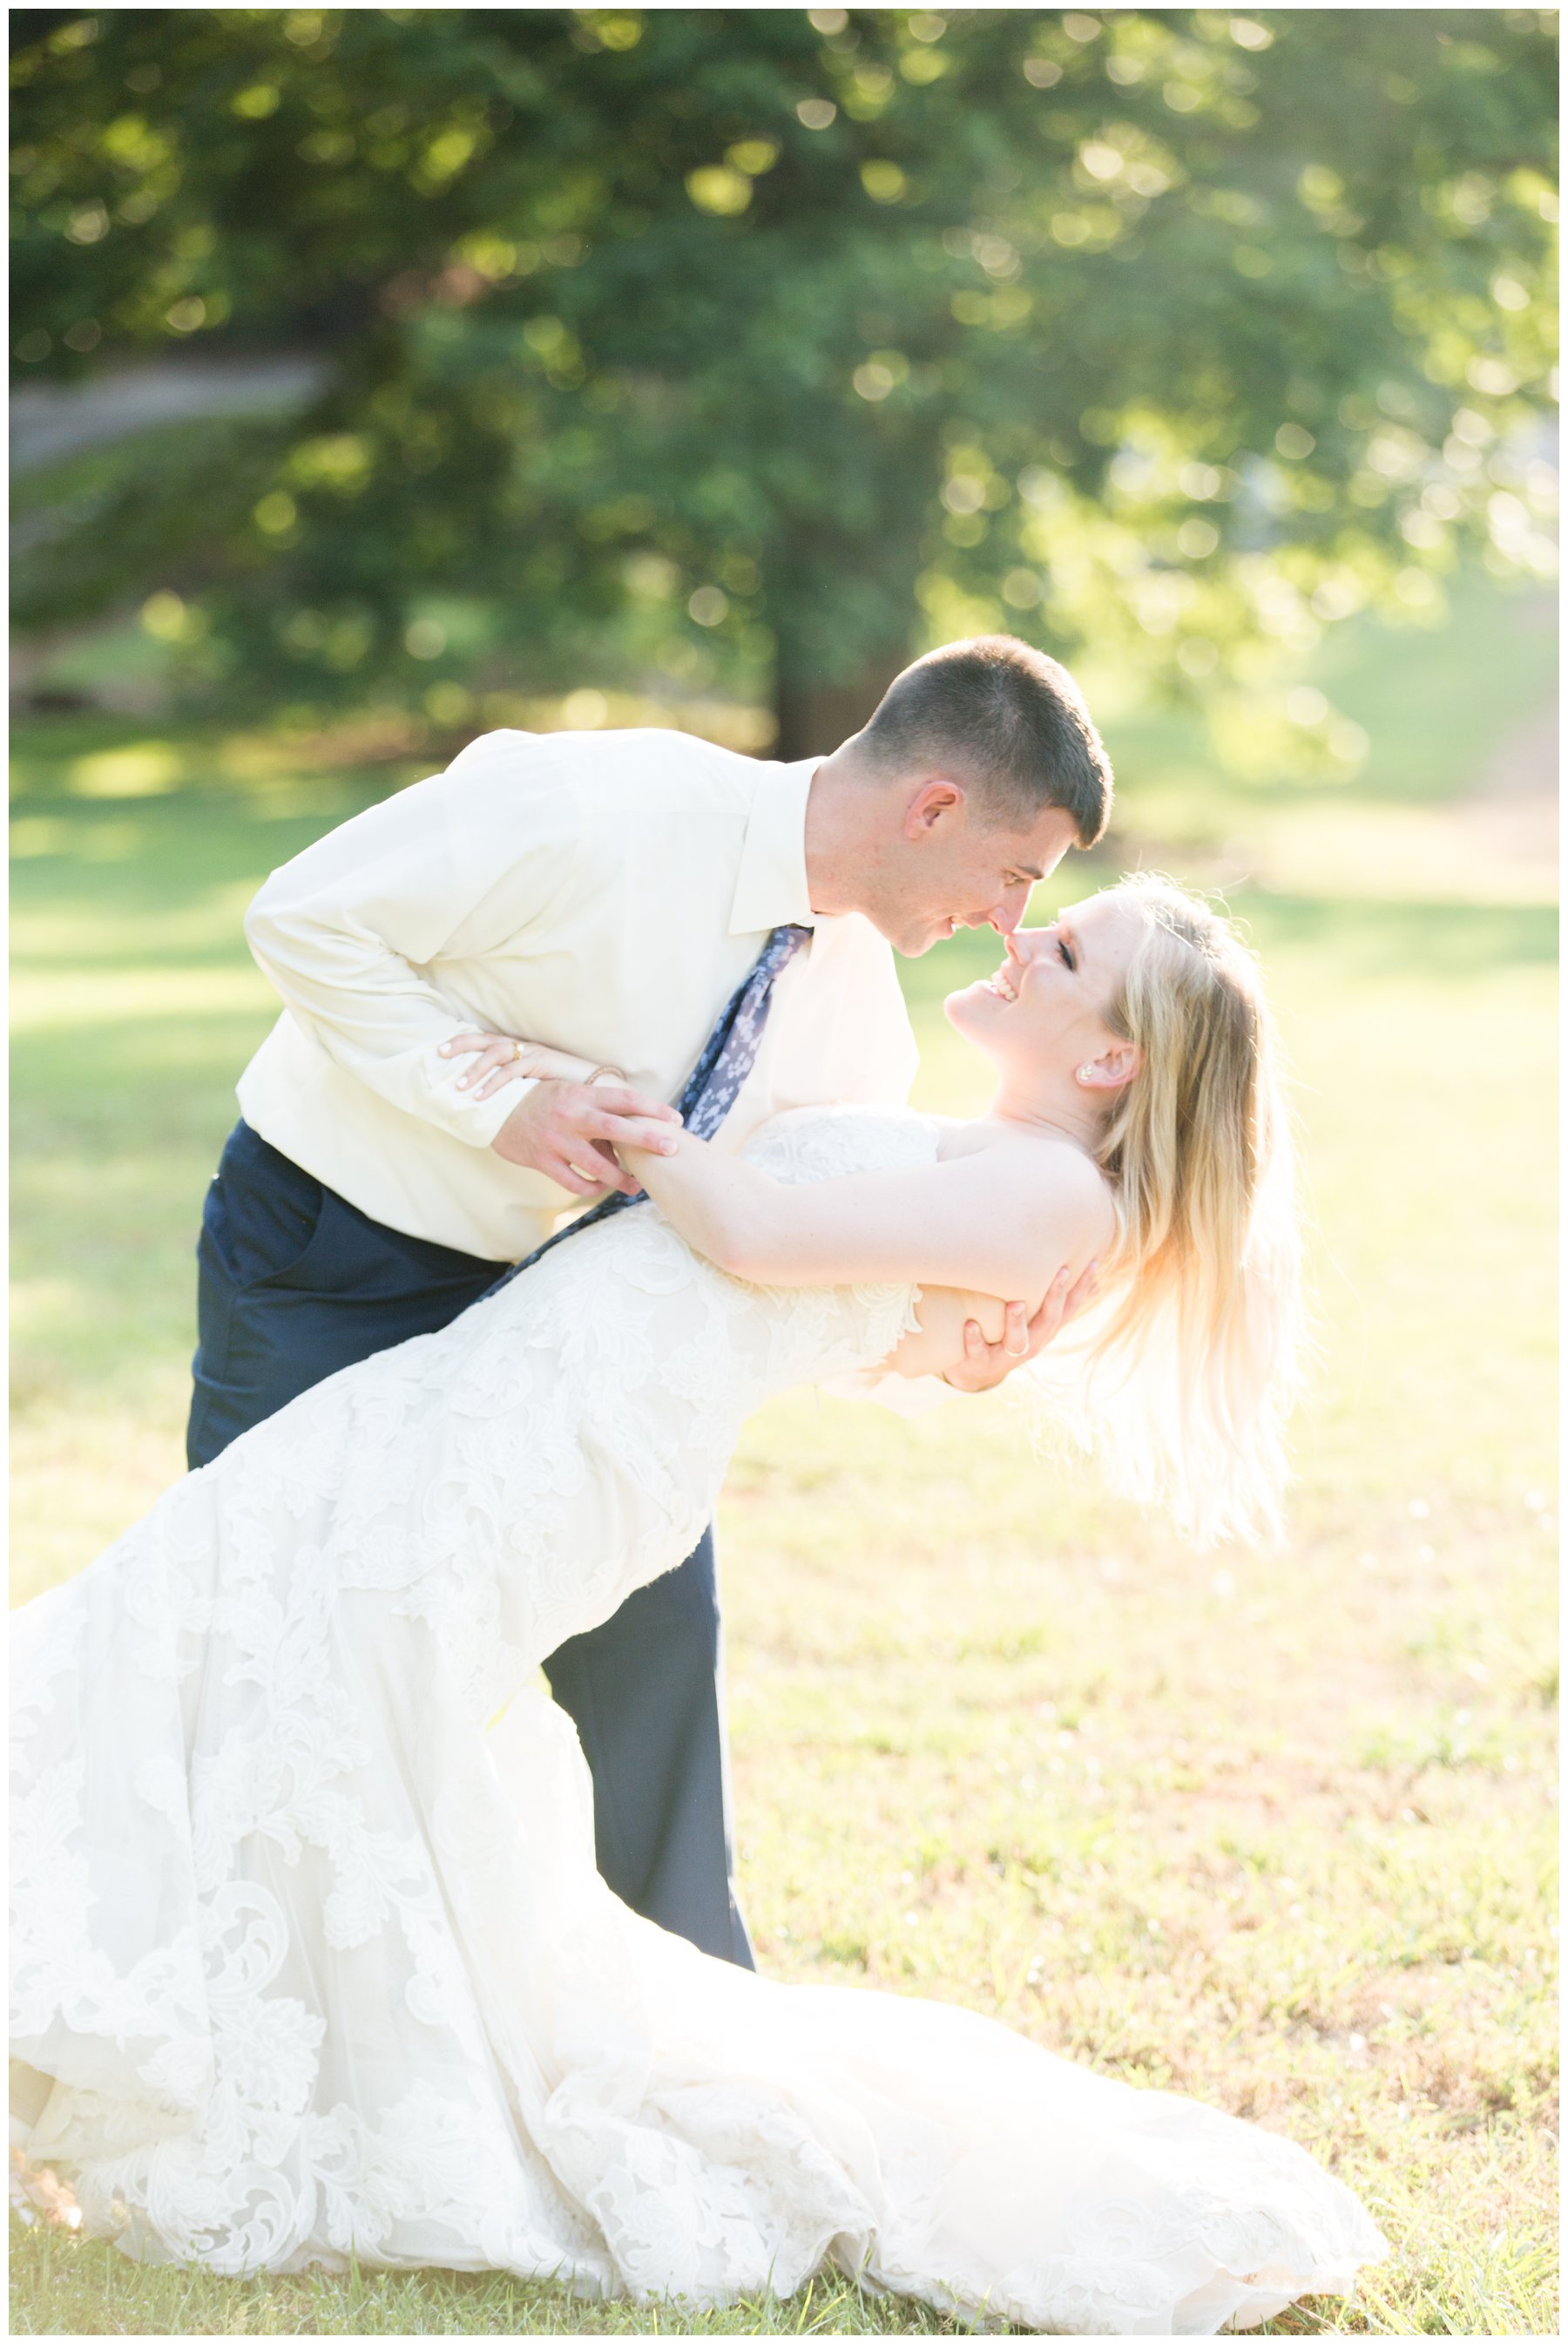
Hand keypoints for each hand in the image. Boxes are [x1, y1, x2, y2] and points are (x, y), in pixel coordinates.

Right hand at [441, 1033, 680, 1198]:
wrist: (496, 1110)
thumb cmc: (544, 1102)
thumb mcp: (571, 1094)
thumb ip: (599, 1109)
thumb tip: (634, 1130)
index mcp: (581, 1094)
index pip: (624, 1098)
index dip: (652, 1108)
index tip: (675, 1119)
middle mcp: (571, 1115)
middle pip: (617, 1128)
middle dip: (647, 1139)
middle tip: (672, 1148)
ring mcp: (556, 1139)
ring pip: (597, 1164)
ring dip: (621, 1178)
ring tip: (636, 1187)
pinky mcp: (542, 1160)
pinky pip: (574, 1181)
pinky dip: (591, 1188)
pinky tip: (601, 1189)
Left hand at [940, 1261, 1098, 1393]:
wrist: (974, 1373)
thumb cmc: (1006, 1336)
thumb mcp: (1034, 1322)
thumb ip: (1058, 1303)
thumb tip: (1097, 1286)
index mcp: (1045, 1332)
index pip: (1070, 1308)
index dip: (1082, 1289)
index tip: (1093, 1264)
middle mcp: (1031, 1345)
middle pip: (1049, 1321)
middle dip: (1055, 1297)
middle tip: (1061, 1271)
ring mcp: (1006, 1357)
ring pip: (1017, 1341)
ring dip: (1016, 1322)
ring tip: (1015, 1304)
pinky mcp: (981, 1363)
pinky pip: (978, 1353)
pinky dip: (974, 1339)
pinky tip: (970, 1323)